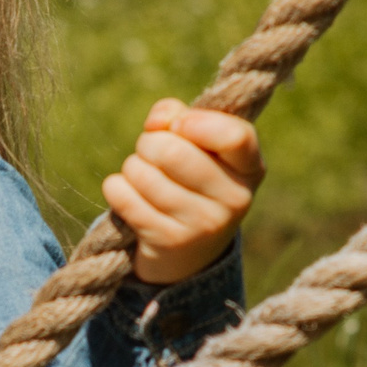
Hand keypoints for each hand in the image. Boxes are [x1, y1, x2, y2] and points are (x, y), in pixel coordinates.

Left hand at [102, 98, 264, 284]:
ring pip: (142, 173)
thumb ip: (178, 116)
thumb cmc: (191, 180)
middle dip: (148, 143)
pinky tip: (130, 196)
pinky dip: (117, 188)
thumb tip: (157, 122)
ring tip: (143, 178)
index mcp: (250, 168)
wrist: (189, 251)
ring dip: (132, 168)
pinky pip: (123, 195)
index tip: (178, 125)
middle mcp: (235, 200)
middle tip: (150, 152)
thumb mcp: (197, 146)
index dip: (197, 123)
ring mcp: (204, 225)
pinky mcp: (170, 242)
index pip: (235, 137)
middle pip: (172, 151)